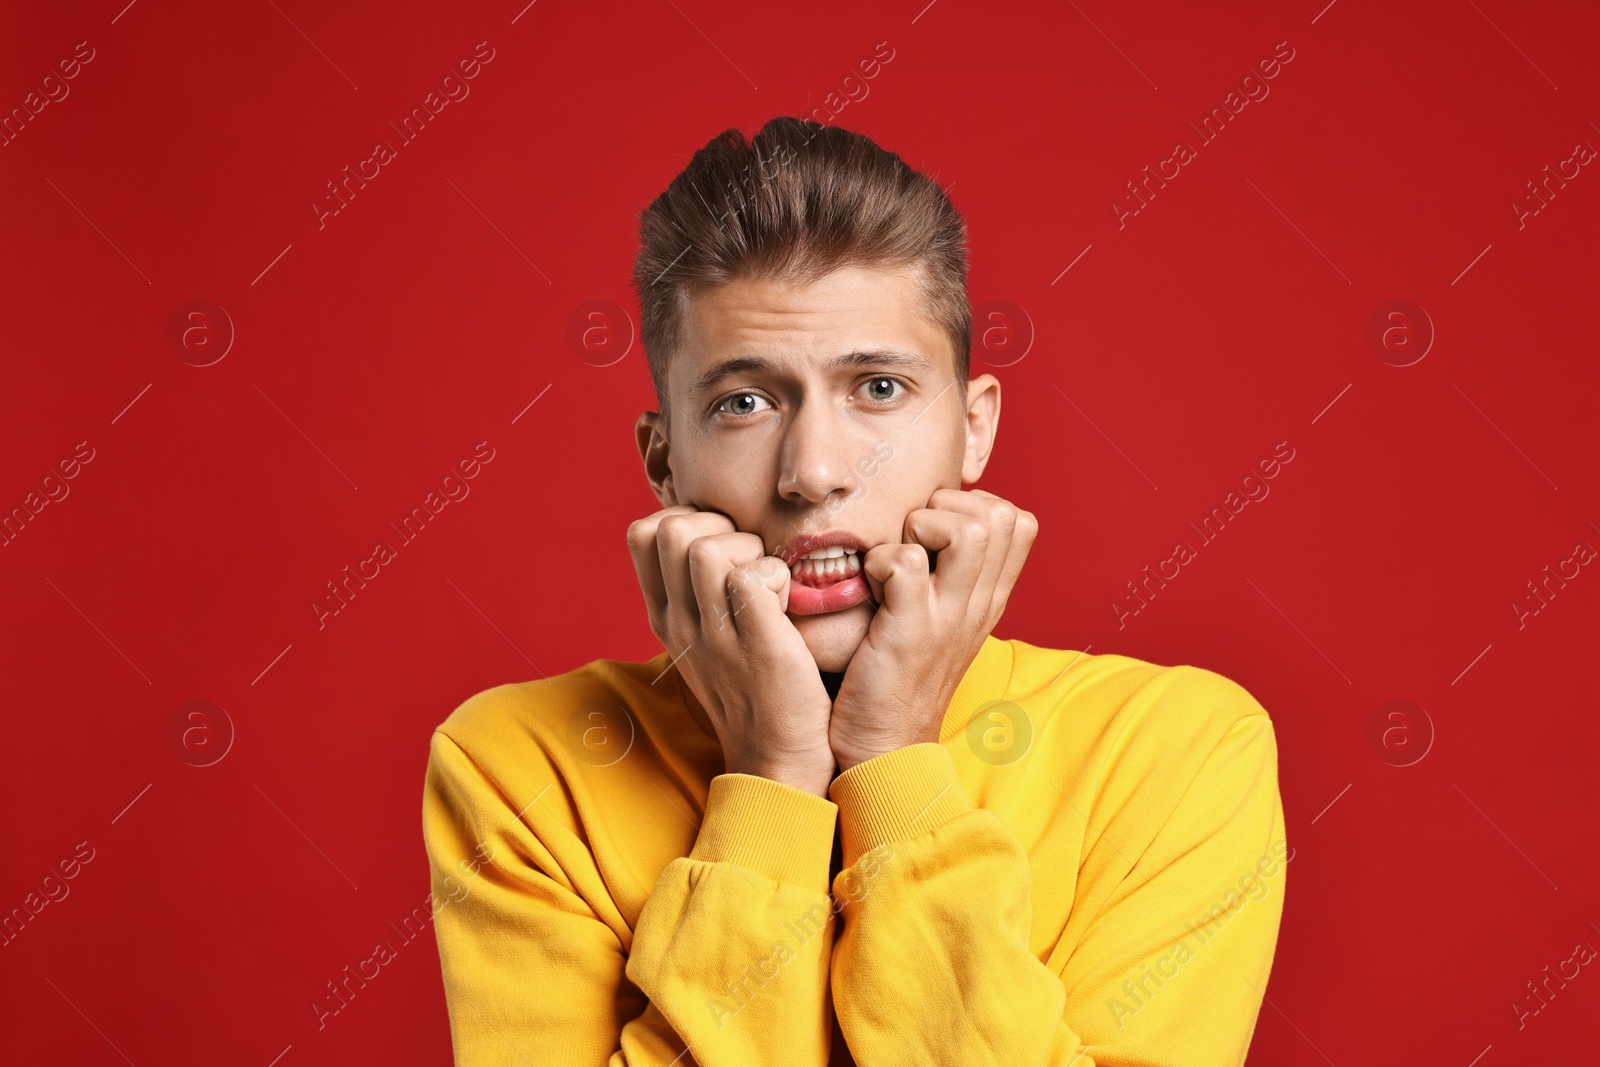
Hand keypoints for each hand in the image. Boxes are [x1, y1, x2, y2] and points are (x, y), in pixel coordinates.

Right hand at [627, 505, 836, 795]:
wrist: (777, 758)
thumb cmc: (756, 686)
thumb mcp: (708, 635)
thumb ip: (699, 588)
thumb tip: (711, 532)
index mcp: (665, 614)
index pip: (642, 532)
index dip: (687, 519)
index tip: (723, 548)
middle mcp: (679, 622)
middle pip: (671, 528)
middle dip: (720, 527)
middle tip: (750, 563)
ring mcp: (713, 635)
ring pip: (706, 548)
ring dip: (750, 550)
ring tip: (769, 587)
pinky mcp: (755, 644)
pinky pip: (752, 577)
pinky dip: (778, 576)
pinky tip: (787, 606)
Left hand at [828, 488, 1038, 772]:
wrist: (884, 750)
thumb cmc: (897, 678)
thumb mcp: (941, 622)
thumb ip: (950, 575)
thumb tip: (932, 519)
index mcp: (989, 599)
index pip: (1018, 520)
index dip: (972, 505)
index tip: (933, 534)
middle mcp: (979, 605)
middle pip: (999, 514)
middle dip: (945, 508)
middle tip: (913, 543)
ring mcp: (949, 618)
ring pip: (967, 529)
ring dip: (919, 528)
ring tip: (896, 563)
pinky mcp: (910, 632)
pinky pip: (903, 560)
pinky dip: (877, 562)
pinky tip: (869, 589)